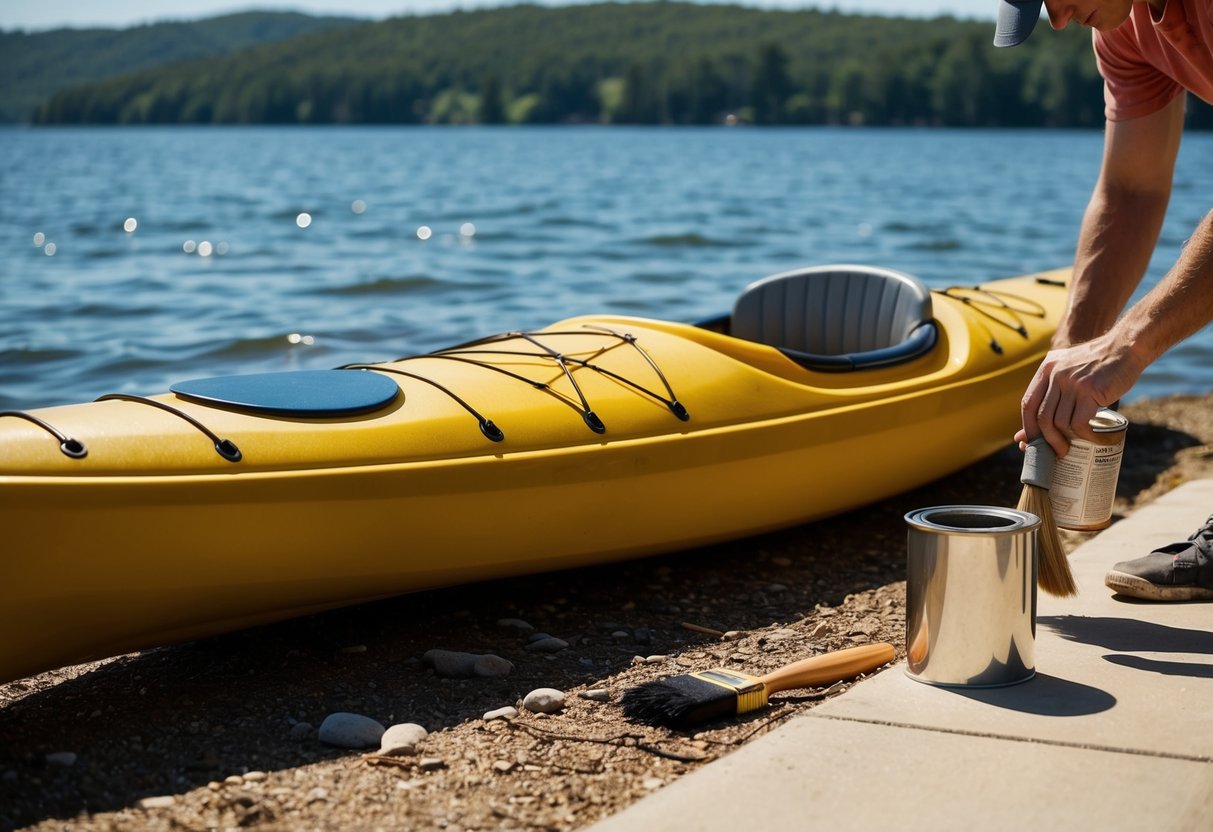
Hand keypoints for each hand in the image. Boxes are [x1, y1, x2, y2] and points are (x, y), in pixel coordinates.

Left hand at [1016, 333, 1141, 456]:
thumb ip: (1051, 395)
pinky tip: (1093, 438)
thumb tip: (1026, 434)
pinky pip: (1080, 422)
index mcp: (1046, 369)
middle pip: (1041, 416)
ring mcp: (1072, 382)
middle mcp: (1055, 374)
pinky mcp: (1091, 390)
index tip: (1033, 443)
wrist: (1126, 347)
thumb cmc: (1098, 366)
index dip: (1029, 427)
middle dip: (1046, 440)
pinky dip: (1085, 435)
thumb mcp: (1069, 372)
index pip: (1027, 404)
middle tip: (1057, 452)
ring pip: (1060, 422)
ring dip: (1066, 439)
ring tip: (1075, 447)